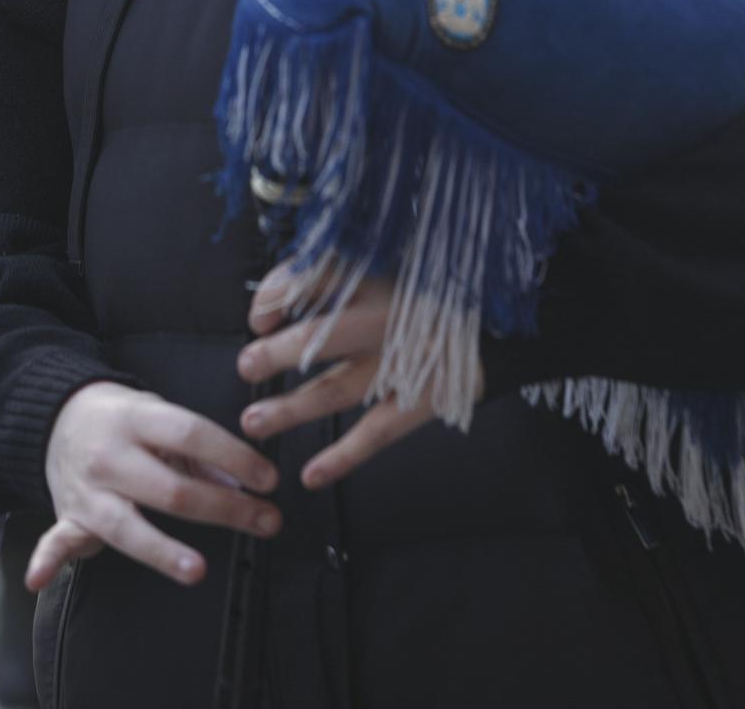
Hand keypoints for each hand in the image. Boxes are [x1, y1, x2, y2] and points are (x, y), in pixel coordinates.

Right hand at [25, 381, 280, 592]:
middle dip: (225, 510)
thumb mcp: (160, 416)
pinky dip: (47, 559)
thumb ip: (197, 453)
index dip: (234, 457)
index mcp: (138, 419)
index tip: (268, 479)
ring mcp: (88, 489)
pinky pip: (56, 540)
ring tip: (197, 569)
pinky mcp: (69, 516)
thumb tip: (244, 484)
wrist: (58, 415)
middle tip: (266, 522)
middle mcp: (112, 455)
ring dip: (163, 550)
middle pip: (172, 489)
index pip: (192, 434)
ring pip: (127, 526)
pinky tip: (40, 579)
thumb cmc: (124, 419)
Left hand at [236, 270, 480, 489]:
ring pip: (338, 388)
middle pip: (323, 336)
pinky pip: (376, 433)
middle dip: (278, 353)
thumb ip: (321, 278)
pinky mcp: (420, 403)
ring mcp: (403, 365)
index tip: (258, 318)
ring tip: (254, 421)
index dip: (277, 296)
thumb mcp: (379, 269)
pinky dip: (343, 457)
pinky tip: (312, 475)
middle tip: (247, 366)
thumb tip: (265, 310)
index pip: (314, 278)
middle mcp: (385, 318)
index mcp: (374, 278)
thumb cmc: (423, 298)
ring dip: (293, 408)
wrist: (497, 327)